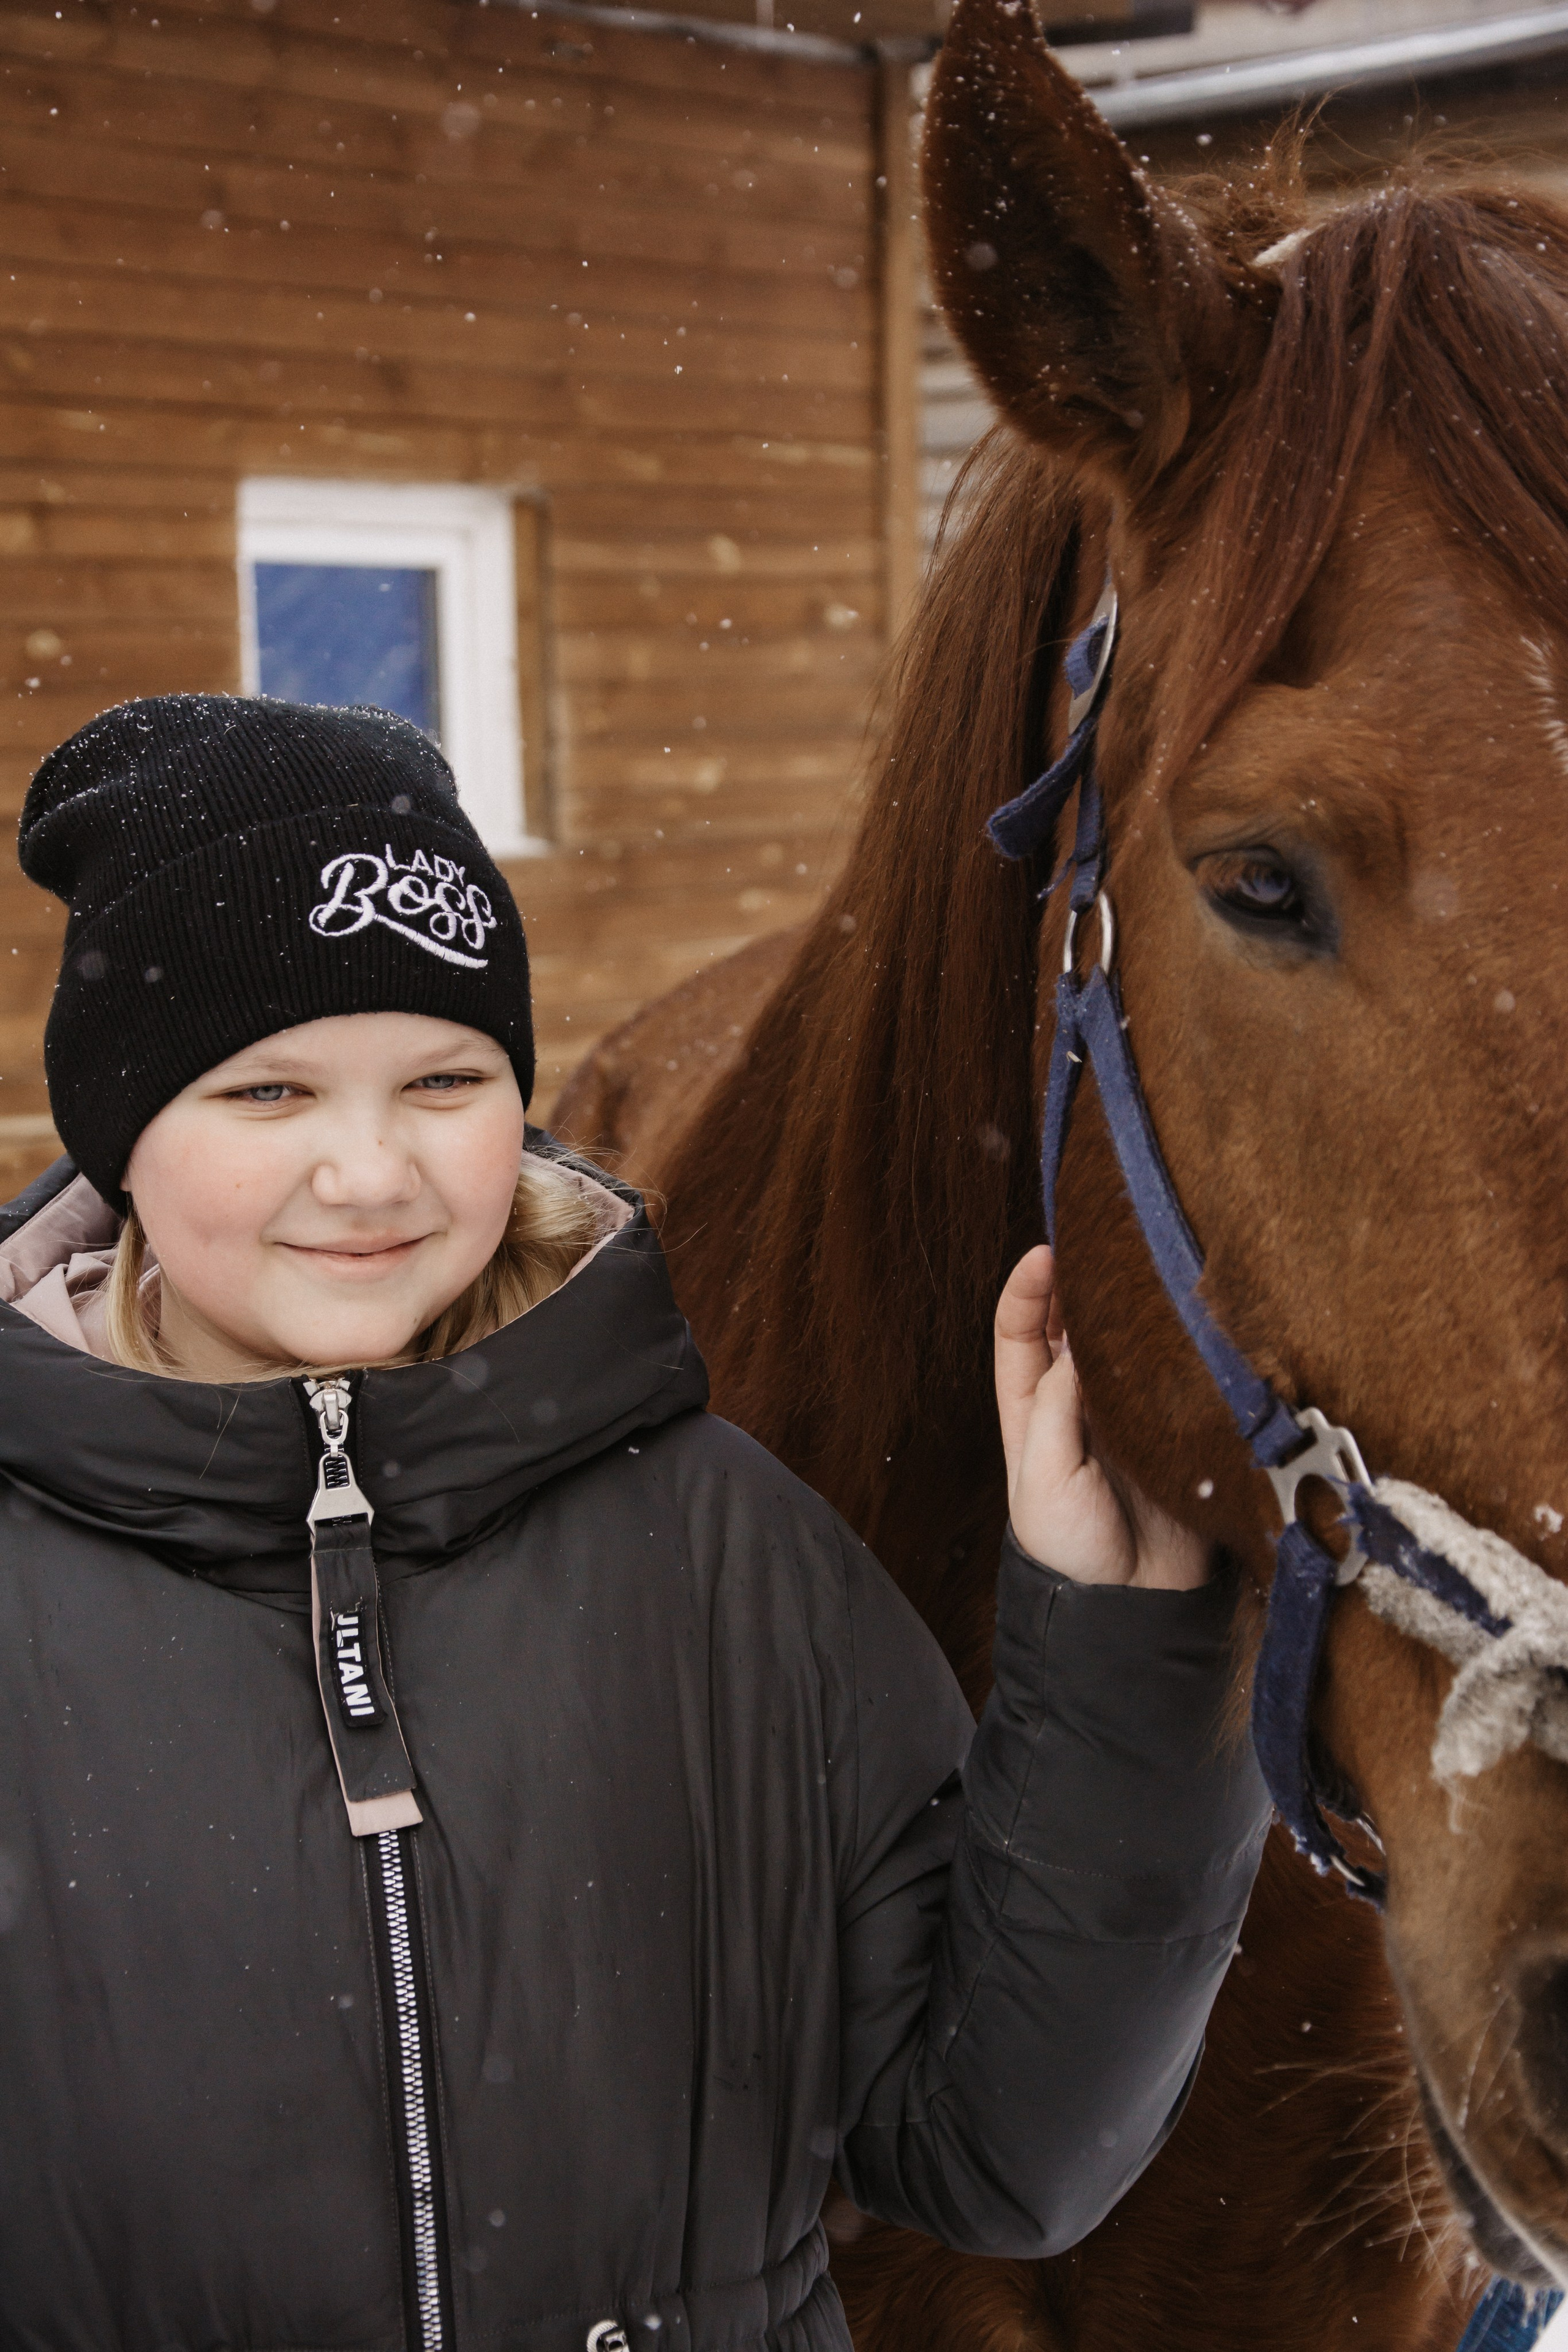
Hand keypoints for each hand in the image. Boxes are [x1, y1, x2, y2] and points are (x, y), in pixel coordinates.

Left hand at [994, 1246, 1209, 1589]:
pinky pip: (1171, 1376)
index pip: (1018, 1332)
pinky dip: (1175, 1347)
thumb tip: (1078, 1336)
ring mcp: (1123, 1412)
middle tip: (1104, 1243)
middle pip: (1072, 1325)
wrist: (1130, 1606)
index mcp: (1029, 1409)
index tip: (1045, 1252)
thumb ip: (1057, 1407)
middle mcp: (1074, 1402)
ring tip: (1144, 1270)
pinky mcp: (1170, 1428)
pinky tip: (1184, 1322)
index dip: (1026, 1289)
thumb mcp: (1043, 1476)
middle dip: (1081, 1282)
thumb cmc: (1070, 1547)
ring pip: (1123, 1344)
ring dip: (1130, 1309)